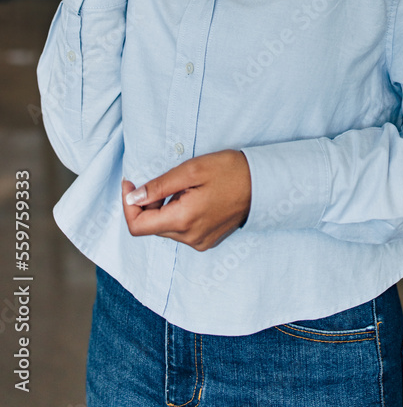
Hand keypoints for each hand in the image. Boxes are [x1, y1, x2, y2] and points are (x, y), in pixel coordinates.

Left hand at [121, 150, 251, 250]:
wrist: (264, 183)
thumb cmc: (229, 170)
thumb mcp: (191, 170)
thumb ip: (159, 186)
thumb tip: (133, 197)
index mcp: (183, 221)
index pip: (138, 226)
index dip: (128, 204)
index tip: (130, 183)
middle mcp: (189, 238)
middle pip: (151, 226)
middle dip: (147, 203)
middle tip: (162, 179)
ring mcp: (199, 242)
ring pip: (165, 228)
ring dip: (164, 208)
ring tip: (183, 186)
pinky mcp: (207, 240)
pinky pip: (181, 230)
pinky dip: (177, 214)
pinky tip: (193, 197)